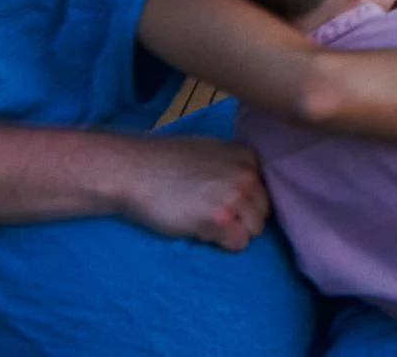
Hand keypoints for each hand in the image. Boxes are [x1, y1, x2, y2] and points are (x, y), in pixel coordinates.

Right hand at [113, 136, 269, 250]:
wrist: (133, 171)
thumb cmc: (164, 161)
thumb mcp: (209, 152)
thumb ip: (233, 167)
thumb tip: (249, 190)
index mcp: (247, 156)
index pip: (264, 190)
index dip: (244, 202)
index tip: (222, 203)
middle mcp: (247, 175)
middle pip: (263, 212)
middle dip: (241, 219)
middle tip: (211, 216)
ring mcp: (235, 197)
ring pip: (254, 231)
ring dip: (233, 232)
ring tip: (204, 223)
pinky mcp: (220, 220)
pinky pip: (238, 244)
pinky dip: (222, 244)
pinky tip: (199, 230)